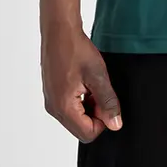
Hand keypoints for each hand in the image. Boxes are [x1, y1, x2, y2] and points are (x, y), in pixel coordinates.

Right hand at [42, 25, 123, 141]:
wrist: (59, 31)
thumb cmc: (75, 49)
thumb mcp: (98, 76)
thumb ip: (108, 103)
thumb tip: (115, 124)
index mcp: (63, 107)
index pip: (88, 134)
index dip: (103, 121)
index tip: (105, 101)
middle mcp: (54, 108)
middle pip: (81, 128)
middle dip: (96, 115)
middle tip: (99, 91)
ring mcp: (51, 101)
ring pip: (76, 119)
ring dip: (89, 107)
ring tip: (91, 85)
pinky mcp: (52, 94)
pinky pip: (70, 108)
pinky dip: (81, 101)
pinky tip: (84, 83)